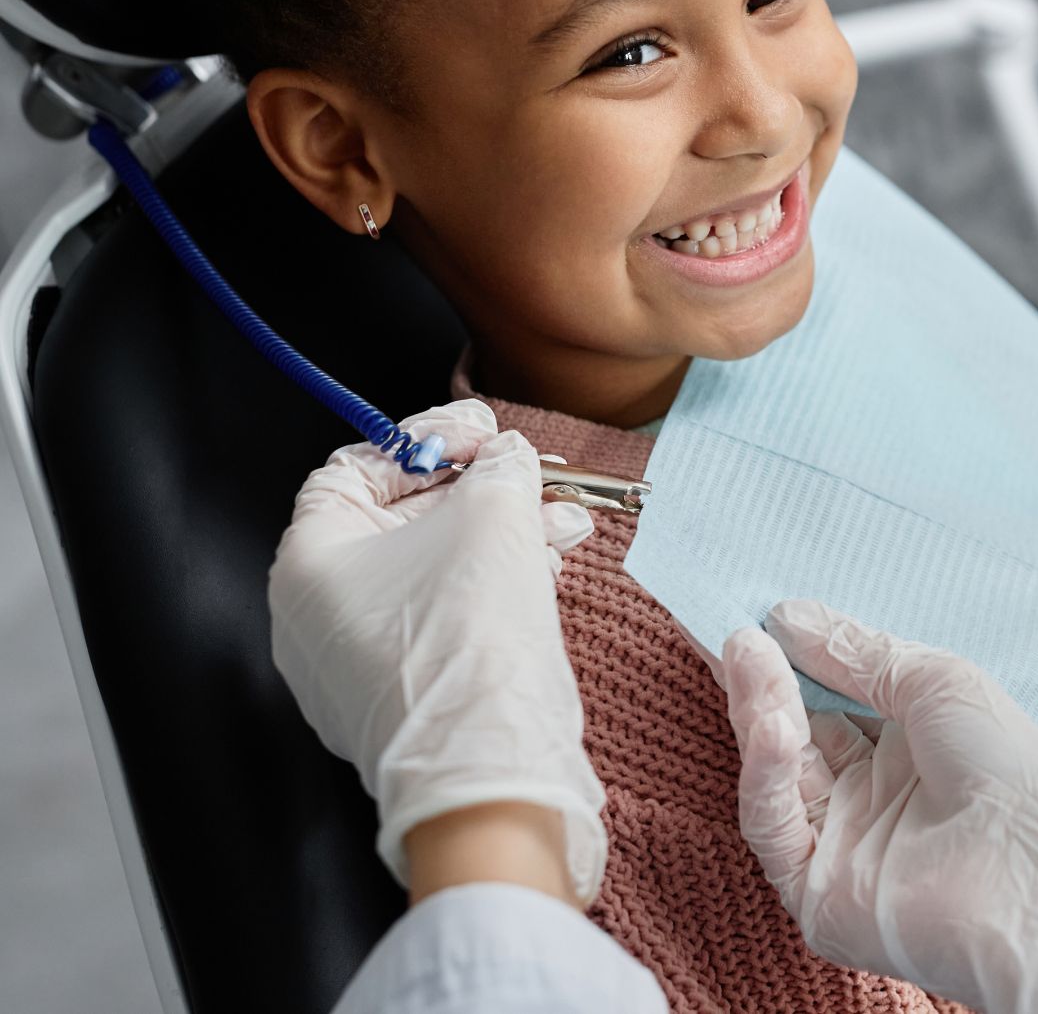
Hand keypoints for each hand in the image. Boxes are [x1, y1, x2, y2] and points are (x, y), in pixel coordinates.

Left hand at [268, 398, 606, 902]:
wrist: (489, 773)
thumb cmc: (468, 640)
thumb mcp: (492, 515)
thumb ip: (498, 467)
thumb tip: (506, 457)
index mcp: (309, 561)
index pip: (356, 469)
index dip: (423, 440)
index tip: (478, 434)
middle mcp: (317, 616)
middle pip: (402, 519)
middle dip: (478, 490)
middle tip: (524, 469)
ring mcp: (357, 666)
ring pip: (433, 572)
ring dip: (500, 536)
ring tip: (559, 520)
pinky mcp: (403, 701)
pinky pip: (444, 620)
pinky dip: (492, 587)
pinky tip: (549, 565)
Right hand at [723, 599, 1037, 1013]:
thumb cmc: (1007, 768)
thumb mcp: (930, 680)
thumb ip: (852, 651)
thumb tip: (784, 615)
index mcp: (899, 751)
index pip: (821, 699)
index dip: (785, 659)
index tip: (750, 613)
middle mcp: (865, 798)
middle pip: (788, 732)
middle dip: (759, 679)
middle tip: (732, 632)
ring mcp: (838, 846)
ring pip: (772, 773)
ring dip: (756, 711)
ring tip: (747, 657)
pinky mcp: (815, 894)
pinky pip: (772, 826)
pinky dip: (764, 773)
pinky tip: (774, 729)